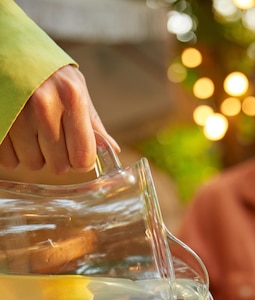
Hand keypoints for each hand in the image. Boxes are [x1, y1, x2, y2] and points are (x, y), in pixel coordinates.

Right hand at [0, 65, 119, 173]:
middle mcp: (43, 107)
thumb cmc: (48, 72)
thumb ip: (92, 122)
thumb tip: (113, 151)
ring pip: (33, 164)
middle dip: (58, 157)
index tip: (76, 152)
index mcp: (70, 97)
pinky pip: (9, 161)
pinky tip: (16, 133)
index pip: (82, 157)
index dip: (81, 160)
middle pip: (59, 166)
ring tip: (32, 131)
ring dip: (35, 154)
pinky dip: (14, 153)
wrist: (7, 48)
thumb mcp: (75, 87)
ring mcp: (16, 115)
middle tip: (51, 136)